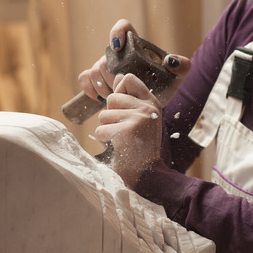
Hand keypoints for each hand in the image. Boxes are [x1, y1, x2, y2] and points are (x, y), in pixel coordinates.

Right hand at [76, 19, 190, 105]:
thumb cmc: (166, 86)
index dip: (117, 32)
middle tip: (122, 90)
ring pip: (94, 70)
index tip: (118, 47)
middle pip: (106, 57)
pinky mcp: (97, 80)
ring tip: (115, 98)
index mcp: (136, 45)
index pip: (123, 26)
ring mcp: (105, 66)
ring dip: (102, 86)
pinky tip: (101, 98)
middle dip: (112, 76)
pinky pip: (85, 78)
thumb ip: (182, 66)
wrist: (153, 103)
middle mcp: (118, 53)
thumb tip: (171, 60)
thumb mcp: (178, 76)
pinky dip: (89, 88)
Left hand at [95, 73, 162, 188]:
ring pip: (104, 115)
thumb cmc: (140, 146)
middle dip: (111, 116)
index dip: (120, 92)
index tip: (124, 110)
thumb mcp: (140, 118)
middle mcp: (147, 108)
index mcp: (152, 102)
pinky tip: (118, 147)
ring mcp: (138, 118)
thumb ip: (130, 98)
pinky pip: (101, 130)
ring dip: (107, 130)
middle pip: (112, 98)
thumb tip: (118, 77)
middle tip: (125, 131)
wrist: (146, 174)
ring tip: (122, 140)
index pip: (128, 79)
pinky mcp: (126, 131)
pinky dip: (105, 141)